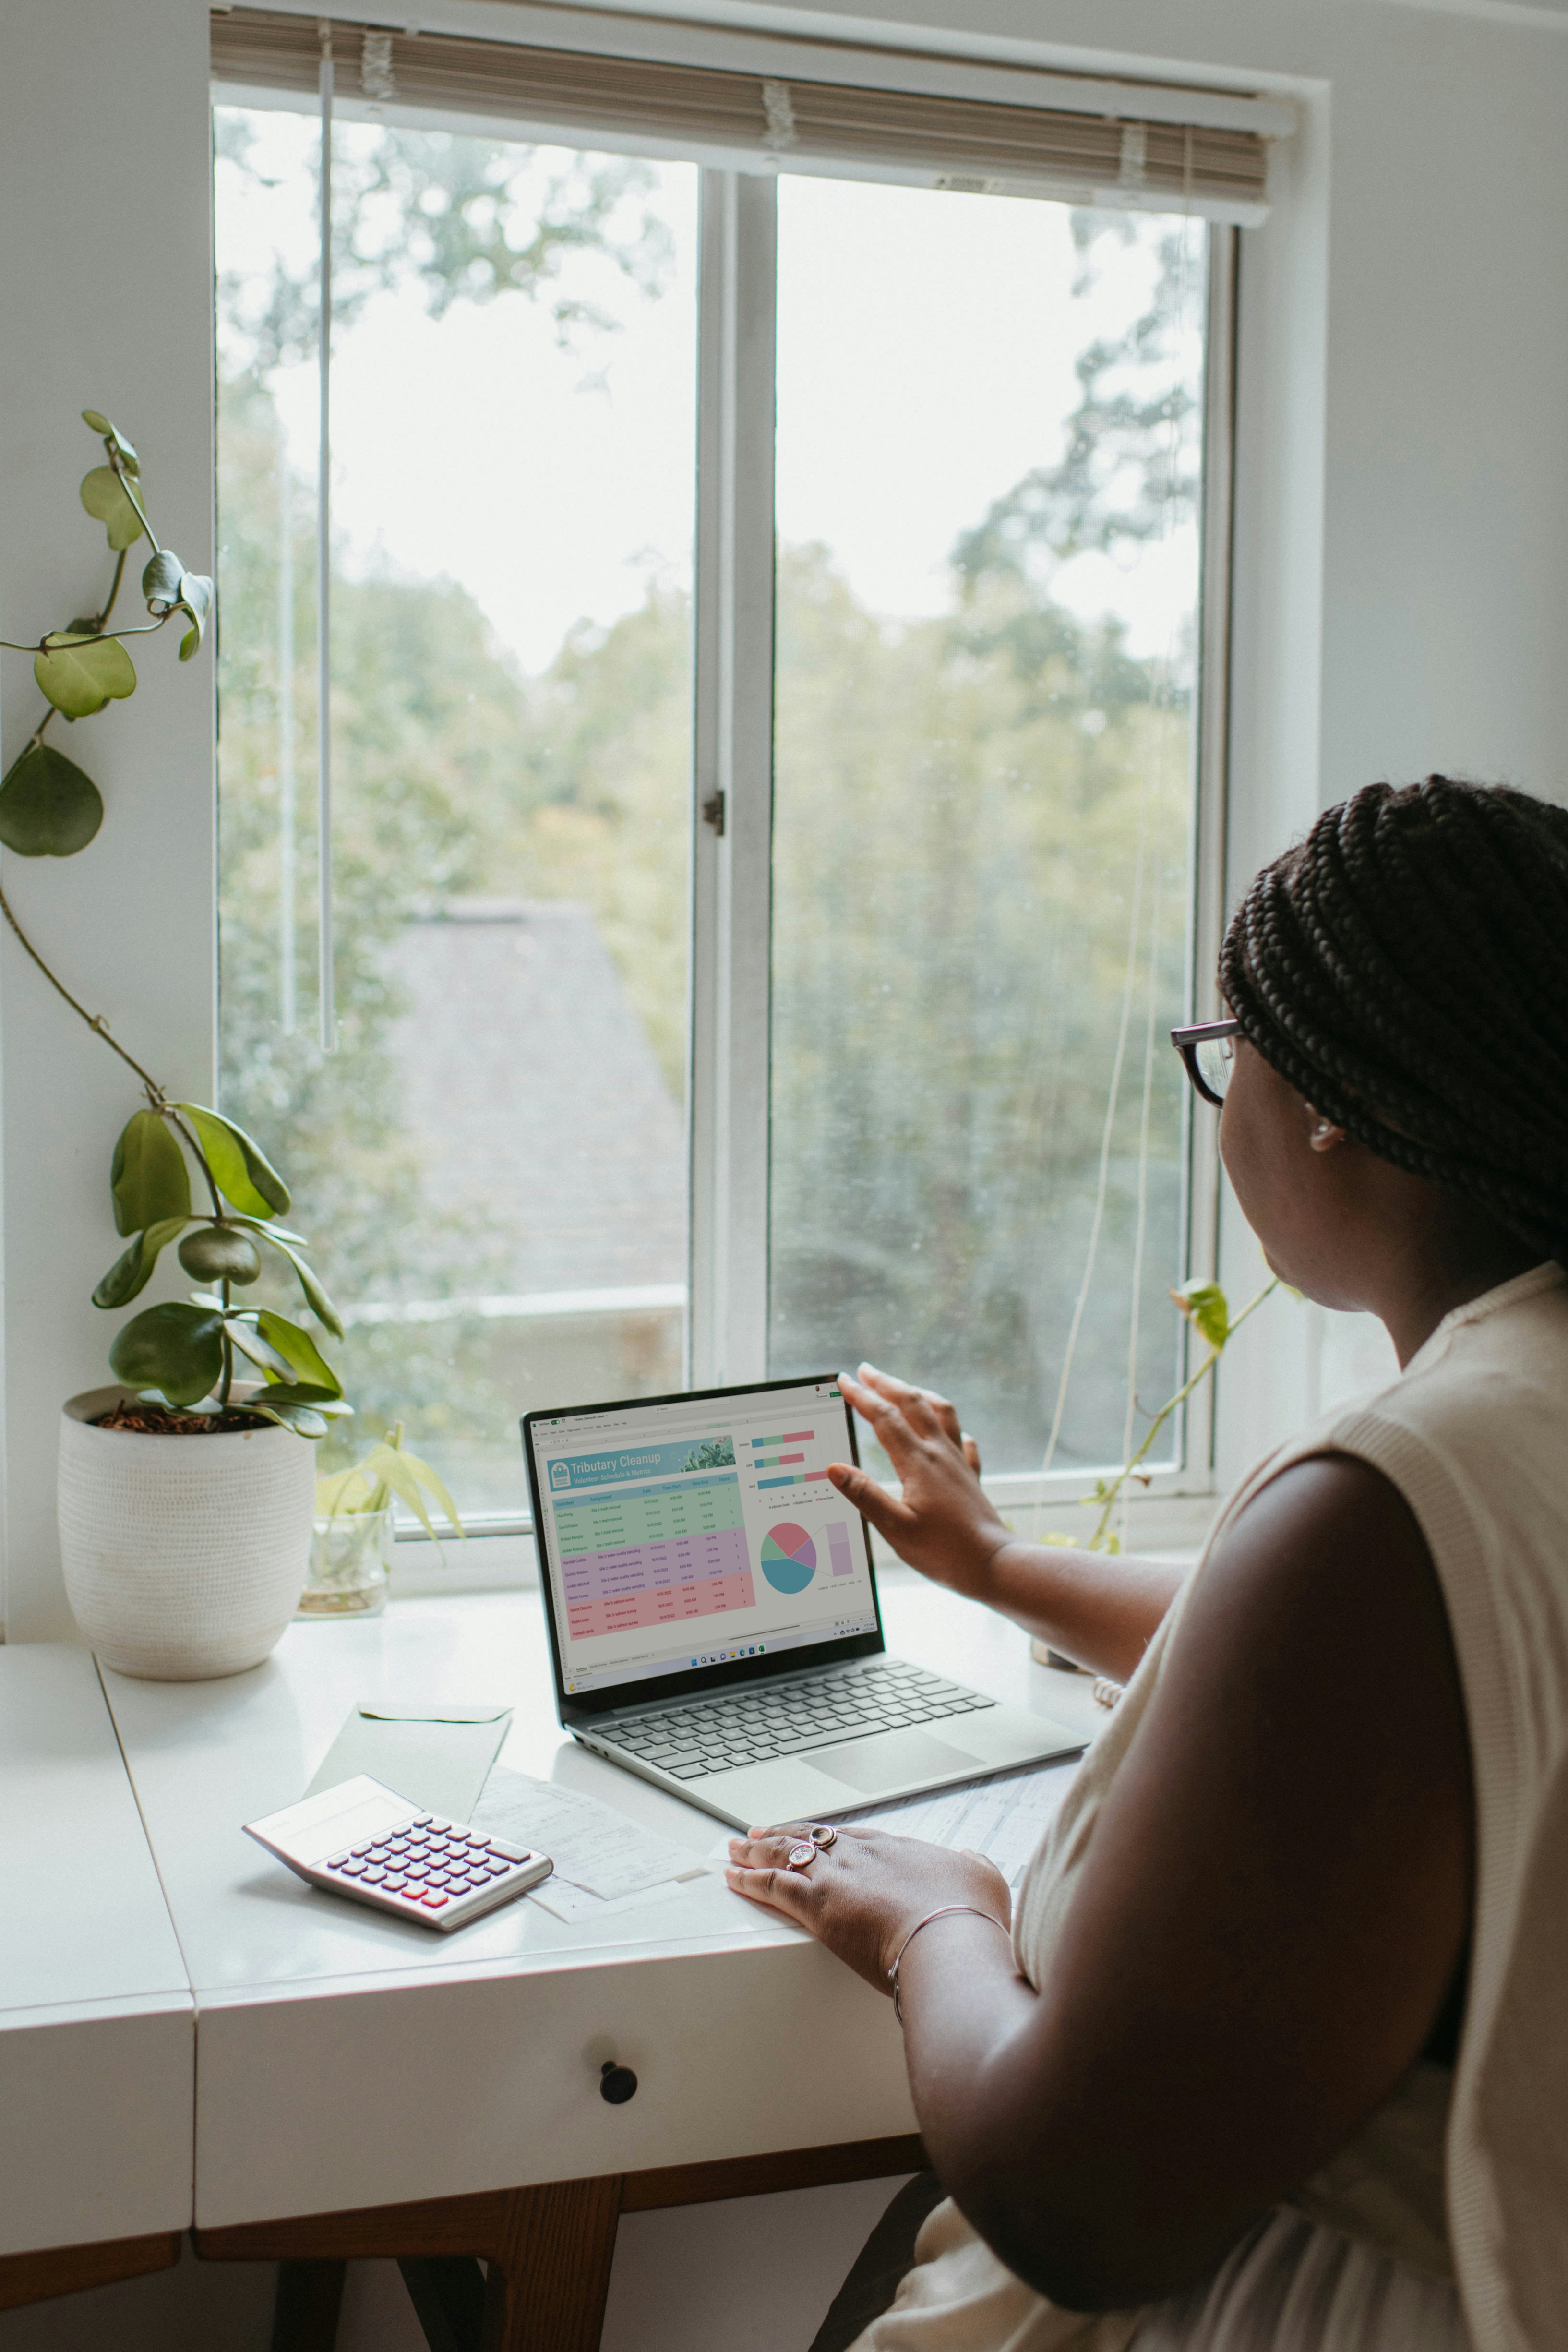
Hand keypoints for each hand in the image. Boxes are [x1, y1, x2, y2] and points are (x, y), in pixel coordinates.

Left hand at [724, 1821, 1010, 1995]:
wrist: (951, 1941)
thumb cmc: (971, 1920)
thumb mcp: (985, 1880)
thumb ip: (974, 1866)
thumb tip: (971, 1859)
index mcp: (899, 1850)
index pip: (854, 1837)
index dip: (830, 1836)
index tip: (816, 1833)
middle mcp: (863, 1856)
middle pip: (813, 1838)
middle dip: (785, 1834)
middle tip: (761, 1832)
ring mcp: (838, 1877)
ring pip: (787, 1854)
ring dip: (758, 1850)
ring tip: (736, 1847)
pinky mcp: (819, 1905)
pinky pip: (773, 1886)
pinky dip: (749, 1880)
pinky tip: (732, 1877)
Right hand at [828, 1364, 1009, 1595]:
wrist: (993, 1565)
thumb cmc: (944, 1551)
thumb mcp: (895, 1528)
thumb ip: (864, 1495)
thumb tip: (833, 1468)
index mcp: (918, 1462)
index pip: (884, 1418)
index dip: (861, 1396)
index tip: (843, 1380)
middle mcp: (940, 1454)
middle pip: (912, 1404)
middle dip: (886, 1383)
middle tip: (865, 1370)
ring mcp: (958, 1464)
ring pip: (941, 1413)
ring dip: (919, 1395)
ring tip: (906, 1388)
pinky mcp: (971, 1478)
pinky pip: (963, 1443)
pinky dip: (952, 1430)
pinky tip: (952, 1434)